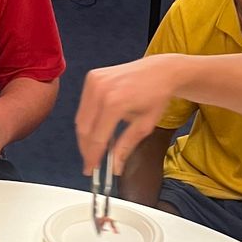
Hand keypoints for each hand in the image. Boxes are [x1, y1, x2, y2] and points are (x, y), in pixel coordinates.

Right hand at [76, 55, 187, 173]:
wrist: (160, 71)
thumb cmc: (156, 95)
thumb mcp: (144, 126)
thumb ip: (126, 147)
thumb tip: (115, 167)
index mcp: (115, 102)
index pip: (97, 138)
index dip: (93, 157)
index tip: (91, 169)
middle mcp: (101, 90)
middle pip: (84, 129)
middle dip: (86, 149)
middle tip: (91, 162)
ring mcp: (94, 81)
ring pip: (81, 119)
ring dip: (85, 136)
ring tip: (95, 148)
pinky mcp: (92, 78)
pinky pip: (84, 106)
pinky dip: (88, 120)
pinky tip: (97, 130)